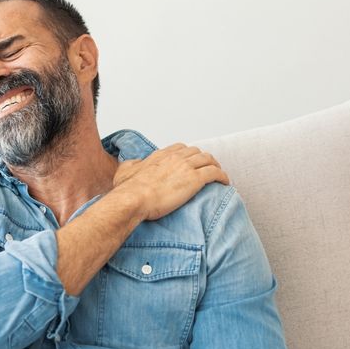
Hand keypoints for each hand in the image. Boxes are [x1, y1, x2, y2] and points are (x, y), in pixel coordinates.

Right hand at [112, 143, 228, 221]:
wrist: (133, 200)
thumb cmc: (127, 190)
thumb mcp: (124, 171)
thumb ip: (130, 164)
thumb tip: (133, 163)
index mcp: (161, 155)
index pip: (180, 148)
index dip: (188, 154)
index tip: (191, 162)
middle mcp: (175, 157)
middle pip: (197, 152)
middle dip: (203, 159)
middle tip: (207, 169)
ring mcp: (186, 167)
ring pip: (209, 160)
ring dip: (215, 166)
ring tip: (219, 174)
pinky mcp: (195, 180)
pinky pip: (215, 173)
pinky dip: (222, 176)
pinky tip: (225, 182)